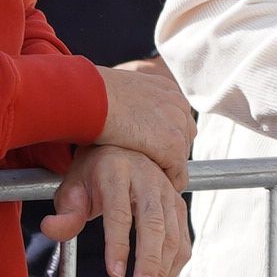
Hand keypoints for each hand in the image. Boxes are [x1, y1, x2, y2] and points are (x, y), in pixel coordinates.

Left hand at [41, 142, 191, 276]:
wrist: (123, 149)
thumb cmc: (94, 172)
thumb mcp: (72, 186)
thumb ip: (65, 211)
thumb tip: (51, 229)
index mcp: (117, 172)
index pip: (119, 212)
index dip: (118, 245)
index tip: (115, 274)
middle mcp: (147, 179)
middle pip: (153, 224)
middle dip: (149, 262)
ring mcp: (167, 191)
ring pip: (172, 233)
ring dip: (163, 268)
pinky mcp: (178, 203)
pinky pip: (182, 237)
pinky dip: (175, 263)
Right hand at [91, 60, 194, 180]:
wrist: (92, 97)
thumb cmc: (95, 96)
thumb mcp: (121, 93)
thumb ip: (133, 103)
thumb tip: (124, 112)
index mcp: (166, 89)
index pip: (176, 118)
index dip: (163, 136)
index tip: (152, 149)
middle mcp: (178, 105)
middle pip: (184, 137)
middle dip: (170, 152)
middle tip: (152, 165)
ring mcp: (177, 126)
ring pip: (181, 157)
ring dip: (168, 168)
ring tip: (152, 180)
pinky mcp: (172, 146)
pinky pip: (177, 174)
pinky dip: (169, 183)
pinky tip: (154, 188)